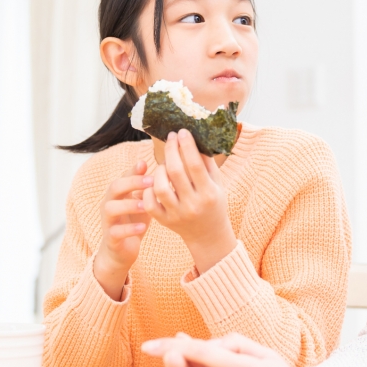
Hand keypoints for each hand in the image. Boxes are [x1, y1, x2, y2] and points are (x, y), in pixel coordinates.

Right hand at [93, 161, 153, 299]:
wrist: (122, 251)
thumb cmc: (133, 221)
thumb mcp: (142, 203)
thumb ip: (148, 189)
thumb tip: (165, 169)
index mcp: (118, 194)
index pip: (122, 176)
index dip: (133, 170)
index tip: (146, 164)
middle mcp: (109, 204)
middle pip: (114, 187)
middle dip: (132, 183)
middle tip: (151, 182)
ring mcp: (108, 221)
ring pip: (111, 208)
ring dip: (129, 205)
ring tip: (146, 206)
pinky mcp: (111, 238)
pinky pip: (116, 231)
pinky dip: (129, 229)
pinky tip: (143, 227)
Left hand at [144, 130, 236, 272]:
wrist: (208, 234)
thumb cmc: (214, 203)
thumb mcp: (217, 183)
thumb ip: (207, 163)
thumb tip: (195, 138)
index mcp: (209, 194)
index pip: (195, 165)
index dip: (187, 146)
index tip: (182, 132)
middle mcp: (193, 205)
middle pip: (175, 172)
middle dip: (171, 150)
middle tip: (171, 137)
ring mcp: (177, 214)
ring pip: (160, 187)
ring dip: (159, 169)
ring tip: (165, 163)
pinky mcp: (165, 221)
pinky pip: (150, 203)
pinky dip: (148, 190)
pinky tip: (154, 181)